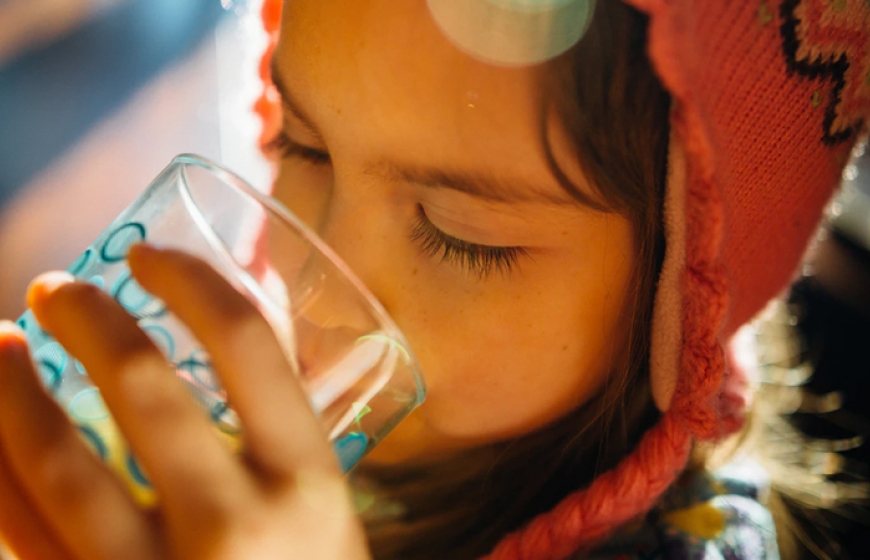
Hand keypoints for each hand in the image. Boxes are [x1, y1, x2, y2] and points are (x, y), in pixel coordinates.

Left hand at [0, 245, 370, 559]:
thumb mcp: (321, 507)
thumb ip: (278, 429)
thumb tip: (214, 329)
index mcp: (309, 482)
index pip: (248, 345)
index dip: (190, 281)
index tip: (149, 255)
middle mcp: (236, 526)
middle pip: (143, 388)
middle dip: (87, 320)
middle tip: (58, 290)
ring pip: (55, 463)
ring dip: (8, 387)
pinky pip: (18, 532)